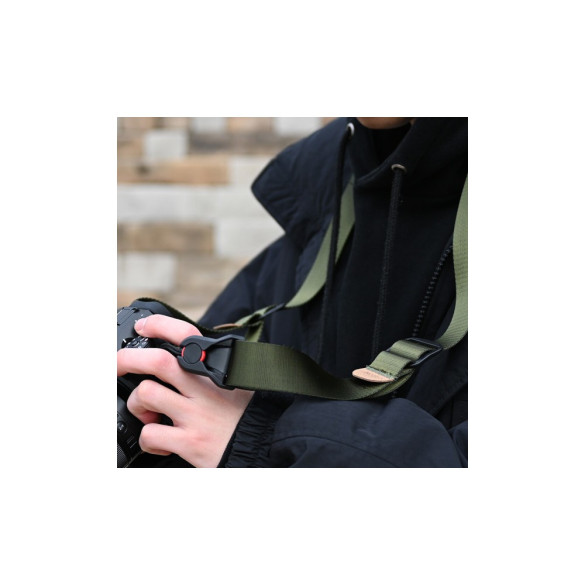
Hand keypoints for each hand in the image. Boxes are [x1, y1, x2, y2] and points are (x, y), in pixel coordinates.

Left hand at [117, 315, 253, 466]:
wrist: (263, 446)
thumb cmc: (245, 415)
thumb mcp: (237, 382)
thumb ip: (212, 367)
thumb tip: (186, 352)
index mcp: (215, 370)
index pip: (186, 335)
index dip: (160, 325)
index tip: (144, 327)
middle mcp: (204, 389)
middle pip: (158, 361)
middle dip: (128, 359)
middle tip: (117, 365)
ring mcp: (196, 415)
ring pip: (147, 394)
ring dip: (137, 404)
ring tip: (147, 413)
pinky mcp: (189, 441)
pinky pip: (151, 433)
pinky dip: (149, 438)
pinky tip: (160, 440)